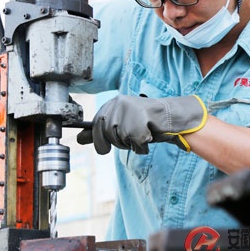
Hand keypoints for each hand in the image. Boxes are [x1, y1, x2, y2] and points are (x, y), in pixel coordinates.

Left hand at [77, 95, 206, 154]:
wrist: (170, 117)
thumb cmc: (144, 121)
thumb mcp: (119, 123)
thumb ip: (99, 130)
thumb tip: (78, 139)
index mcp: (113, 102)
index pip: (96, 123)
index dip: (98, 138)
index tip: (104, 147)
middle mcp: (119, 104)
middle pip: (106, 134)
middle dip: (116, 142)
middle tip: (128, 139)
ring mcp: (130, 112)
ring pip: (120, 140)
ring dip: (131, 144)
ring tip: (141, 134)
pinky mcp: (141, 123)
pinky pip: (135, 144)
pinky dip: (141, 147)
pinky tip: (148, 137)